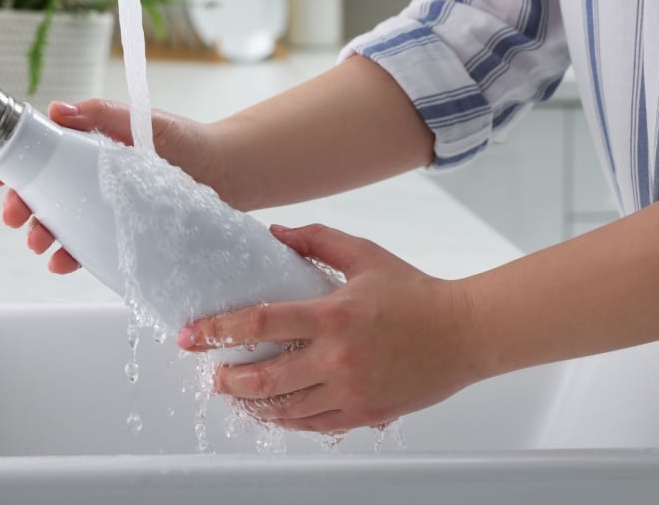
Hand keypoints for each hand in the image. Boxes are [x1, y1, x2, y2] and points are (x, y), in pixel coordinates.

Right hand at [0, 99, 219, 273]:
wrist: (228, 173)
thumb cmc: (186, 142)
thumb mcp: (142, 122)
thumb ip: (102, 115)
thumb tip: (57, 110)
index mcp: (85, 149)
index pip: (35, 157)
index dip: (5, 167)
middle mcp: (88, 180)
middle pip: (38, 195)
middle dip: (17, 207)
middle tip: (12, 215)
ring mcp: (102, 209)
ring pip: (57, 225)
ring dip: (39, 234)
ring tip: (38, 242)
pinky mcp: (121, 235)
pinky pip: (87, 249)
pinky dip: (69, 257)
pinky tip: (61, 262)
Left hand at [176, 223, 481, 433]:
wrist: (465, 333)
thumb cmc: (417, 293)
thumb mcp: (365, 256)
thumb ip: (317, 240)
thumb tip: (275, 233)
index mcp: (334, 316)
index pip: (260, 323)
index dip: (218, 330)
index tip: (193, 336)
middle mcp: (338, 359)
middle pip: (264, 378)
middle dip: (228, 380)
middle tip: (212, 375)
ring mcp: (352, 392)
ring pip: (286, 410)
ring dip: (253, 405)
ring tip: (237, 395)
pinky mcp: (366, 414)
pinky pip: (315, 426)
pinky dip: (289, 421)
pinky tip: (276, 411)